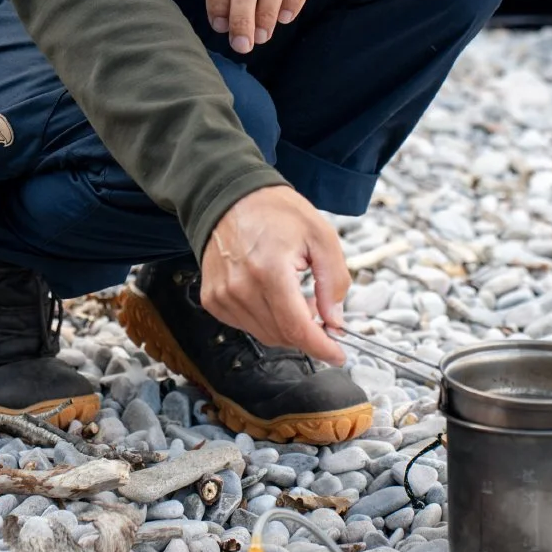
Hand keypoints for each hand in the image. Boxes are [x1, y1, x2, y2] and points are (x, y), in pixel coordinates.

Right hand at [201, 187, 349, 362]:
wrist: (229, 196)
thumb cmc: (275, 212)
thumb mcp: (320, 235)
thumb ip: (334, 281)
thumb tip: (335, 320)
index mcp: (269, 270)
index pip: (297, 329)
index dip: (321, 347)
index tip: (338, 354)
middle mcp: (240, 288)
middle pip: (282, 336)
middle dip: (308, 332)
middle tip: (321, 309)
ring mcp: (222, 296)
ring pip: (264, 334)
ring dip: (287, 327)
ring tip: (297, 296)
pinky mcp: (213, 299)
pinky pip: (246, 325)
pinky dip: (266, 320)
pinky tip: (274, 296)